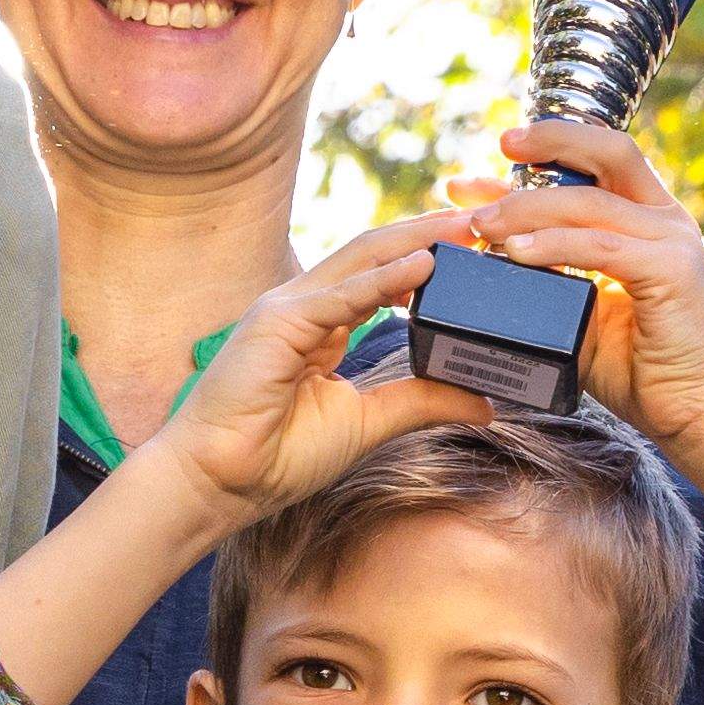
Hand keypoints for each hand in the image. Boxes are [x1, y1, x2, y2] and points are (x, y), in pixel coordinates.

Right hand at [142, 208, 497, 530]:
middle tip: (481, 222)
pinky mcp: (277, 325)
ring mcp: (287, 310)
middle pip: (373, 255)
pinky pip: (340, 297)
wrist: (219, 482)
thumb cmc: (277, 455)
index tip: (475, 251)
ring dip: (414, 241)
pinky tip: (424, 266)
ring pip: (360, 261)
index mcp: (321, 326)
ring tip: (462, 229)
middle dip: (426, 234)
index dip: (425, 257)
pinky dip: (384, 279)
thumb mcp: (369, 422)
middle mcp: (304, 307)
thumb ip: (421, 402)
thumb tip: (484, 402)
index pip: (379, 276)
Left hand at [453, 122, 703, 481]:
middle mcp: (667, 220)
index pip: (595, 167)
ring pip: (589, 201)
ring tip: (480, 226)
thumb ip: (550, 277)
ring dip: (527, 209)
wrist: (696, 417)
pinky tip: (515, 252)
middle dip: (544, 142)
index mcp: (650, 222)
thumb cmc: (641, 371)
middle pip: (607, 150)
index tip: (474, 176)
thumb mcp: (582, 313)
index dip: (537, 156)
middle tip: (478, 169)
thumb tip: (492, 255)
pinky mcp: (672, 270)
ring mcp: (673, 241)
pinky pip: (599, 245)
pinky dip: (553, 246)